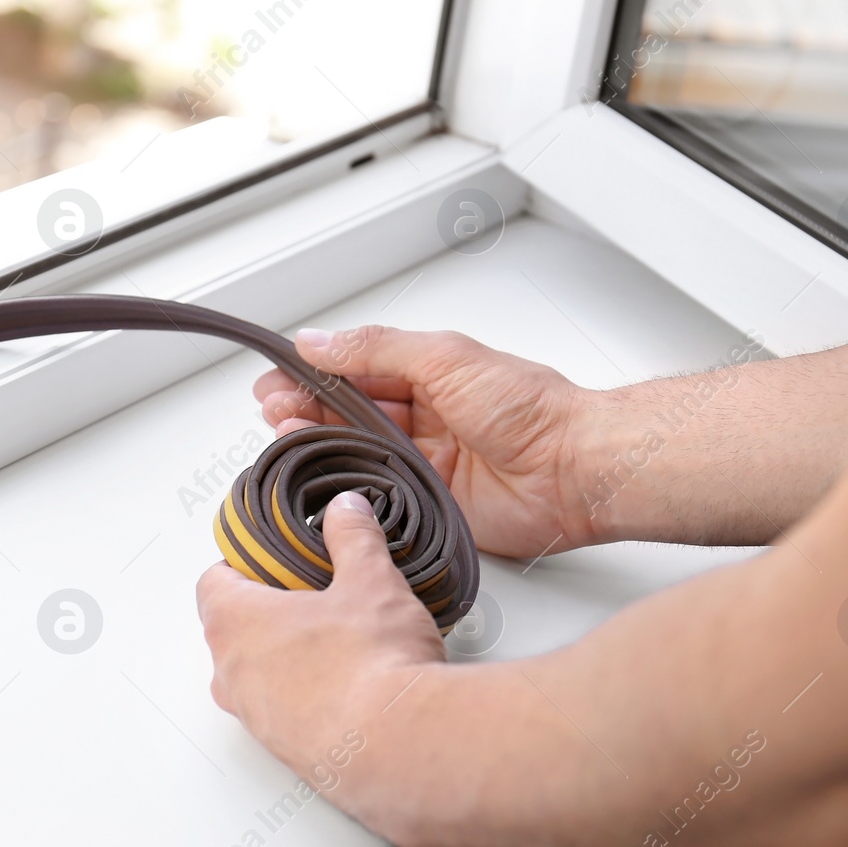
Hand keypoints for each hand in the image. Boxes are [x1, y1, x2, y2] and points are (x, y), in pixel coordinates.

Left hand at [196, 491, 442, 809]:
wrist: (401, 746)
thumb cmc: (373, 664)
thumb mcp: (371, 580)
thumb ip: (353, 538)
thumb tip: (346, 510)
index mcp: (237, 622)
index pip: (213, 582)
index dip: (242, 566)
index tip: (272, 559)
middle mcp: (232, 675)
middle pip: (232, 631)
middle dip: (268, 613)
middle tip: (314, 599)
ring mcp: (256, 719)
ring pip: (255, 678)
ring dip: (285, 661)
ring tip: (338, 645)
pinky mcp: (285, 753)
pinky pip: (283, 716)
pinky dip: (306, 700)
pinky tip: (351, 689)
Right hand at [255, 325, 597, 556]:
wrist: (574, 467)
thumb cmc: (530, 407)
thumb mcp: (444, 357)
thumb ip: (377, 348)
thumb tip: (320, 340)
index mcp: (427, 375)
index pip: (355, 371)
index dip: (313, 374)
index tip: (275, 377)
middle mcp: (423, 419)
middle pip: (348, 415)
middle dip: (306, 410)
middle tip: (273, 410)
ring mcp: (424, 464)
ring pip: (357, 455)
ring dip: (320, 447)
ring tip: (288, 437)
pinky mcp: (429, 506)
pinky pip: (379, 499)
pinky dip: (349, 492)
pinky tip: (323, 483)